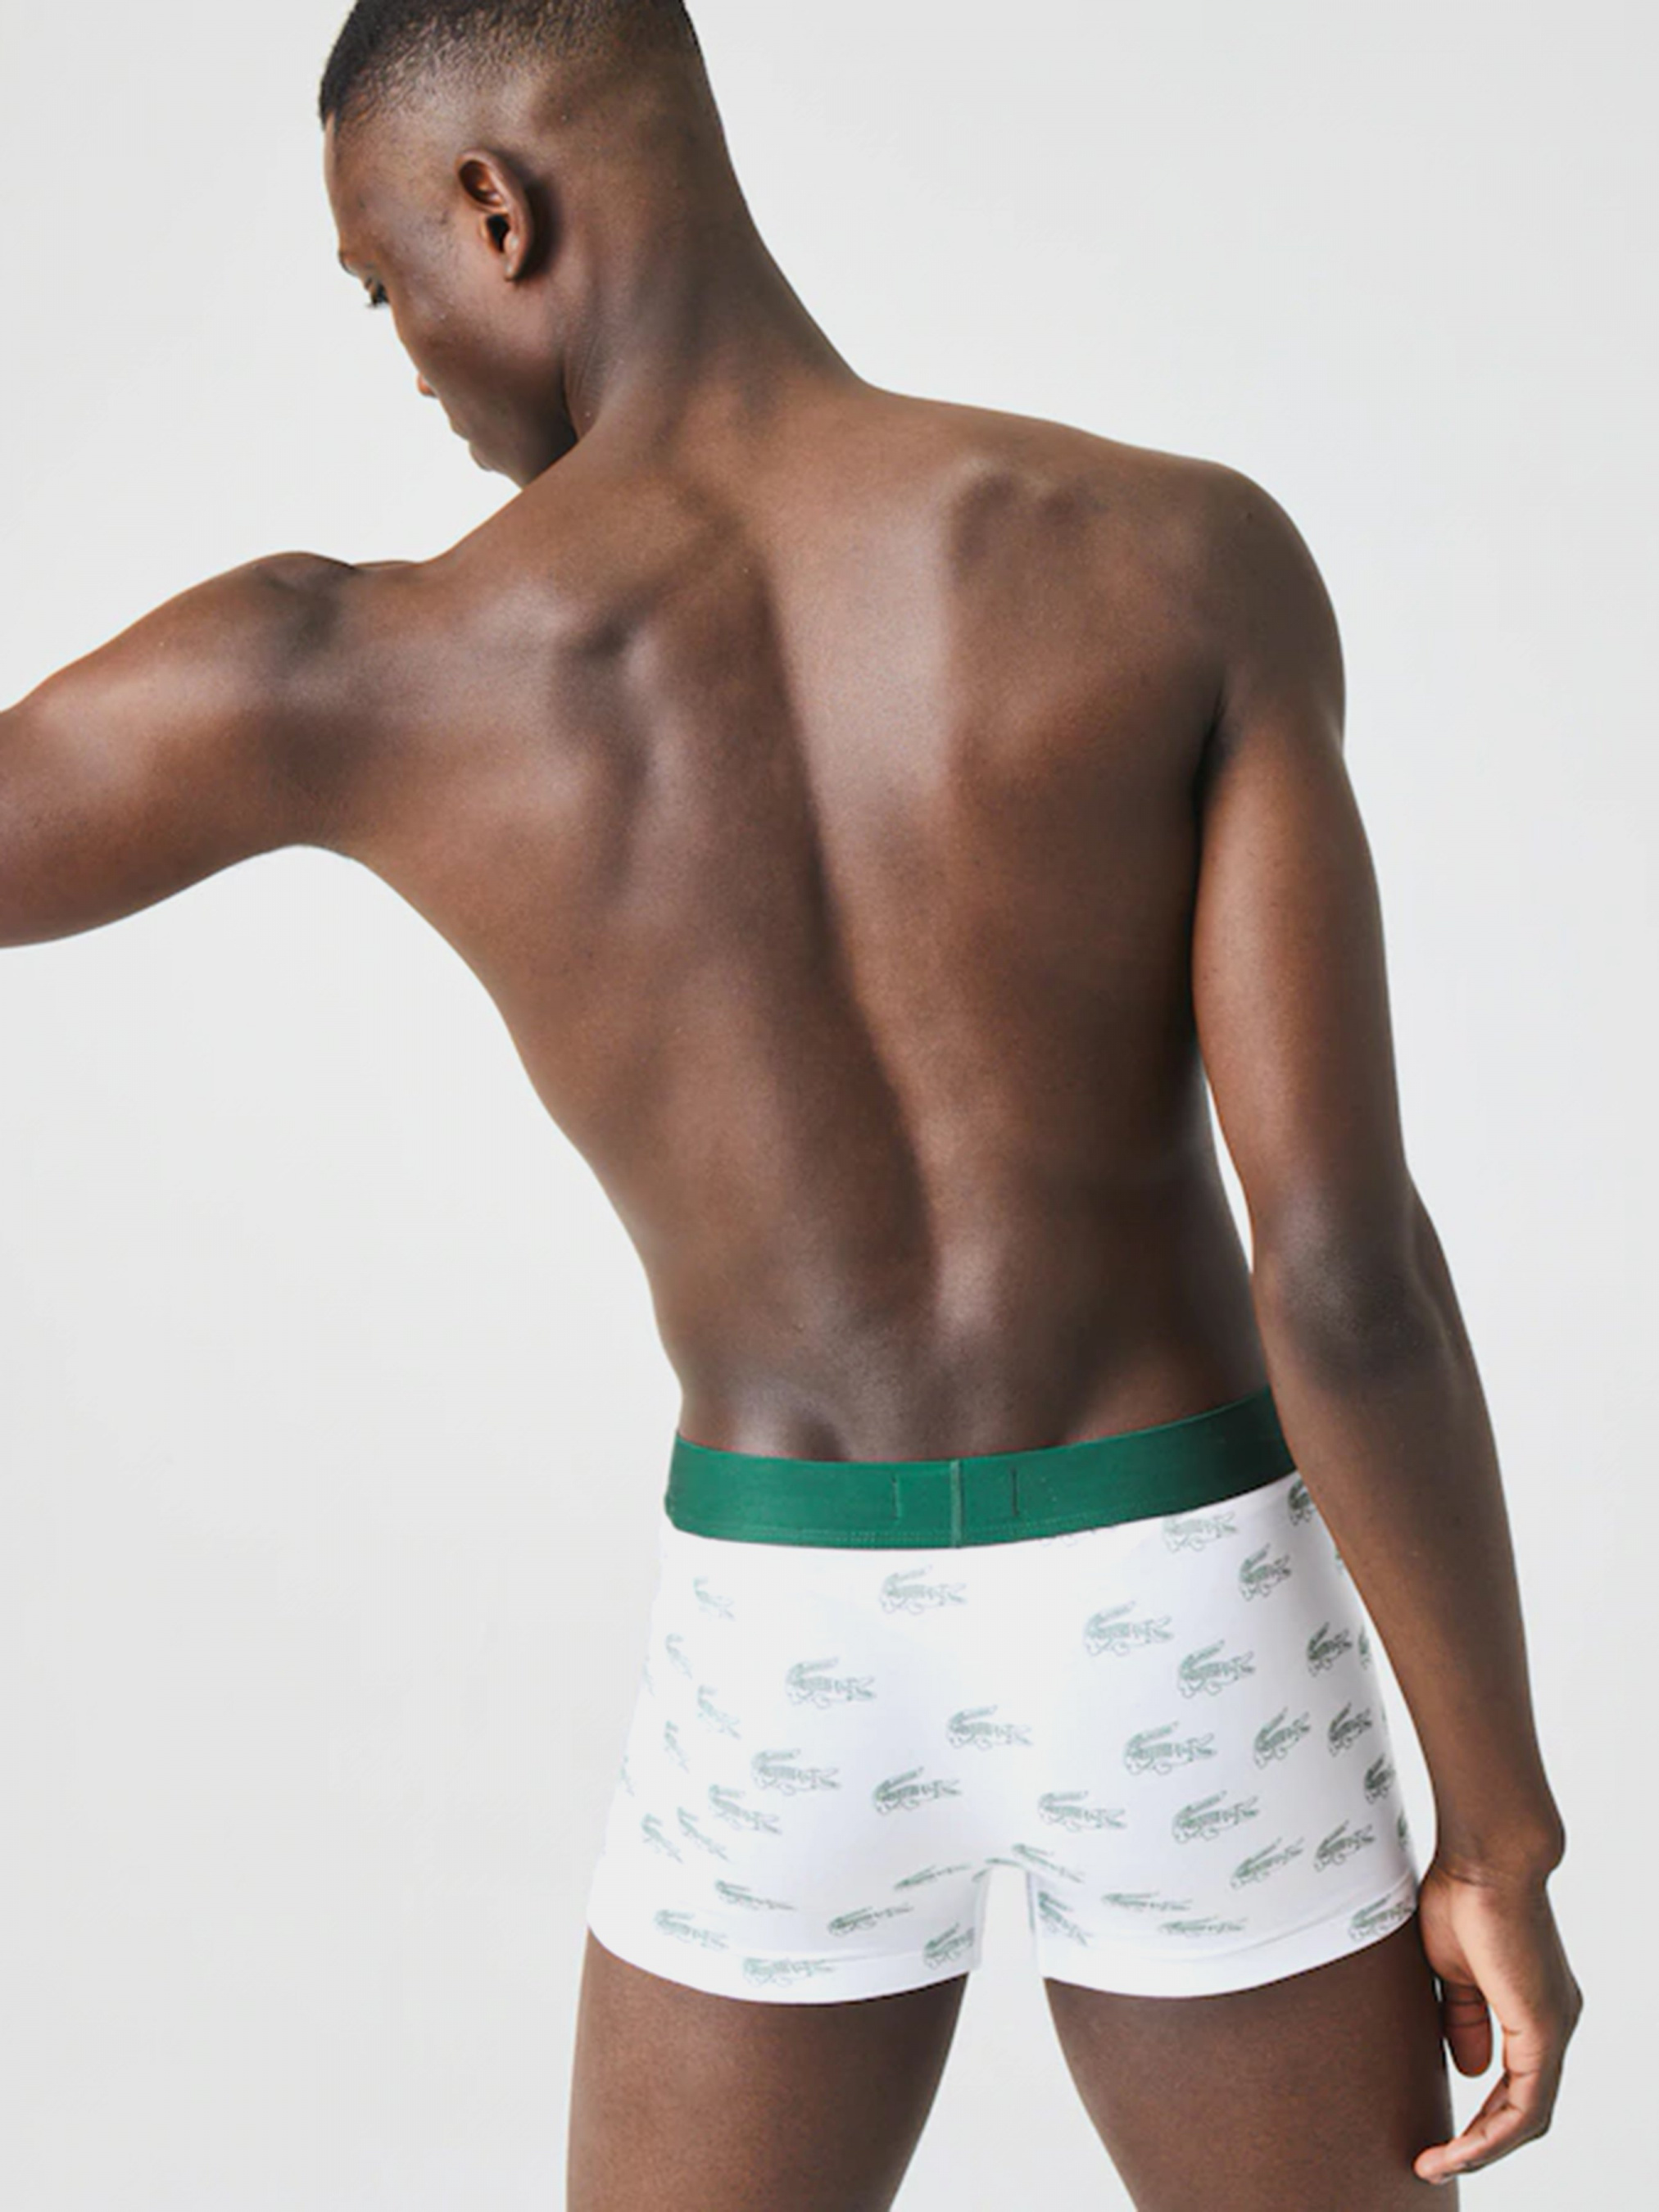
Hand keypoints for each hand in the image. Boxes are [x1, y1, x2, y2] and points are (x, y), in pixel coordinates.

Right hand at [1411, 1854, 1582, 2185]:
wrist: (1485, 1856)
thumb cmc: (1463, 1893)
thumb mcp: (1453, 1970)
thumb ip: (1465, 2018)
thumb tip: (1474, 2070)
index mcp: (1532, 2007)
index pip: (1516, 2083)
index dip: (1481, 2117)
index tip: (1439, 2136)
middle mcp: (1553, 2024)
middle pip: (1525, 2109)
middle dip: (1480, 2142)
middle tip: (1435, 2160)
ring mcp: (1554, 2029)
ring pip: (1528, 2115)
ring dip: (1483, 2148)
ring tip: (1438, 2163)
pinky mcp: (1544, 2031)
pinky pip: (1526, 2106)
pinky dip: (1492, 2135)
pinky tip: (1459, 2150)